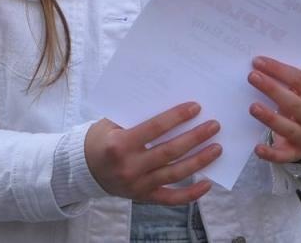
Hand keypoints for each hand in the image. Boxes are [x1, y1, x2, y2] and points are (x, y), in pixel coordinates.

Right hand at [83, 102, 221, 203]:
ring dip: (199, 161)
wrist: (83, 168)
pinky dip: (191, 193)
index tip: (196, 108)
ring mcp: (138, 185)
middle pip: (170, 151)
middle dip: (195, 137)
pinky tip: (208, 184)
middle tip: (214, 126)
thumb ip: (136, 117)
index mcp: (120, 144)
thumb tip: (168, 104)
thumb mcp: (110, 123)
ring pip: (175, 173)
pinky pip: (171, 198)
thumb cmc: (100, 139)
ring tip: (217, 148)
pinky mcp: (143, 197)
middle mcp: (130, 166)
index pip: (155, 128)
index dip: (177, 117)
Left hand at [248, 56, 300, 162]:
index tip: (258, 61)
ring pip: (289, 128)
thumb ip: (290, 82)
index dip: (279, 70)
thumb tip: (262, 66)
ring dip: (270, 118)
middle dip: (272, 89)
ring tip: (252, 107)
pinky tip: (257, 148)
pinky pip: (283, 156)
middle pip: (294, 104)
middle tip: (252, 77)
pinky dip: (270, 154)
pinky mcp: (296, 154)